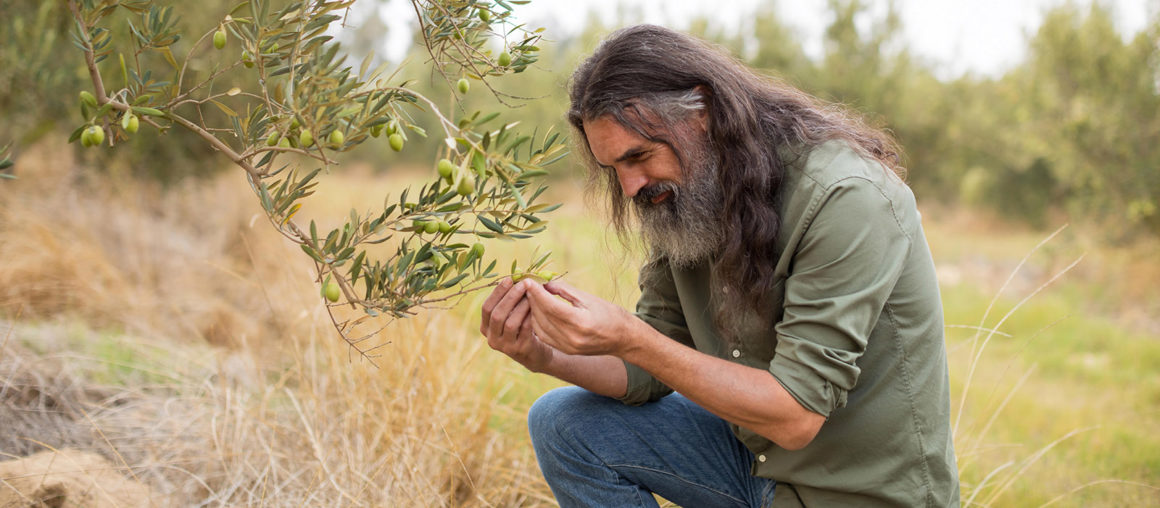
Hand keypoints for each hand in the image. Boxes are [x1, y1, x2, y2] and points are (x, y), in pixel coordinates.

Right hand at [480, 277, 555, 371]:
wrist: (534, 353)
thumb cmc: (521, 327)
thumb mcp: (510, 316)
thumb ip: (509, 300)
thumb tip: (516, 276)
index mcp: (485, 328)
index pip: (486, 308)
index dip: (497, 292)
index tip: (509, 279)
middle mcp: (492, 338)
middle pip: (497, 315)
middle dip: (510, 297)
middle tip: (523, 284)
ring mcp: (505, 346)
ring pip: (510, 323)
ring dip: (521, 306)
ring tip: (531, 294)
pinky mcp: (520, 350)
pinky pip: (524, 330)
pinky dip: (530, 316)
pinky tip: (538, 307)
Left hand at [525, 278, 639, 357]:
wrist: (624, 339)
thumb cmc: (610, 314)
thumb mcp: (589, 298)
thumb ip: (565, 291)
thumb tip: (545, 284)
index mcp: (580, 323)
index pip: (551, 306)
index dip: (537, 293)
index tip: (528, 281)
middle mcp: (572, 338)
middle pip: (543, 316)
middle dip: (532, 299)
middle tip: (526, 285)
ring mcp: (567, 347)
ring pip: (539, 327)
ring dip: (532, 311)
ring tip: (530, 296)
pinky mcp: (565, 350)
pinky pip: (543, 335)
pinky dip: (537, 322)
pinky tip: (536, 310)